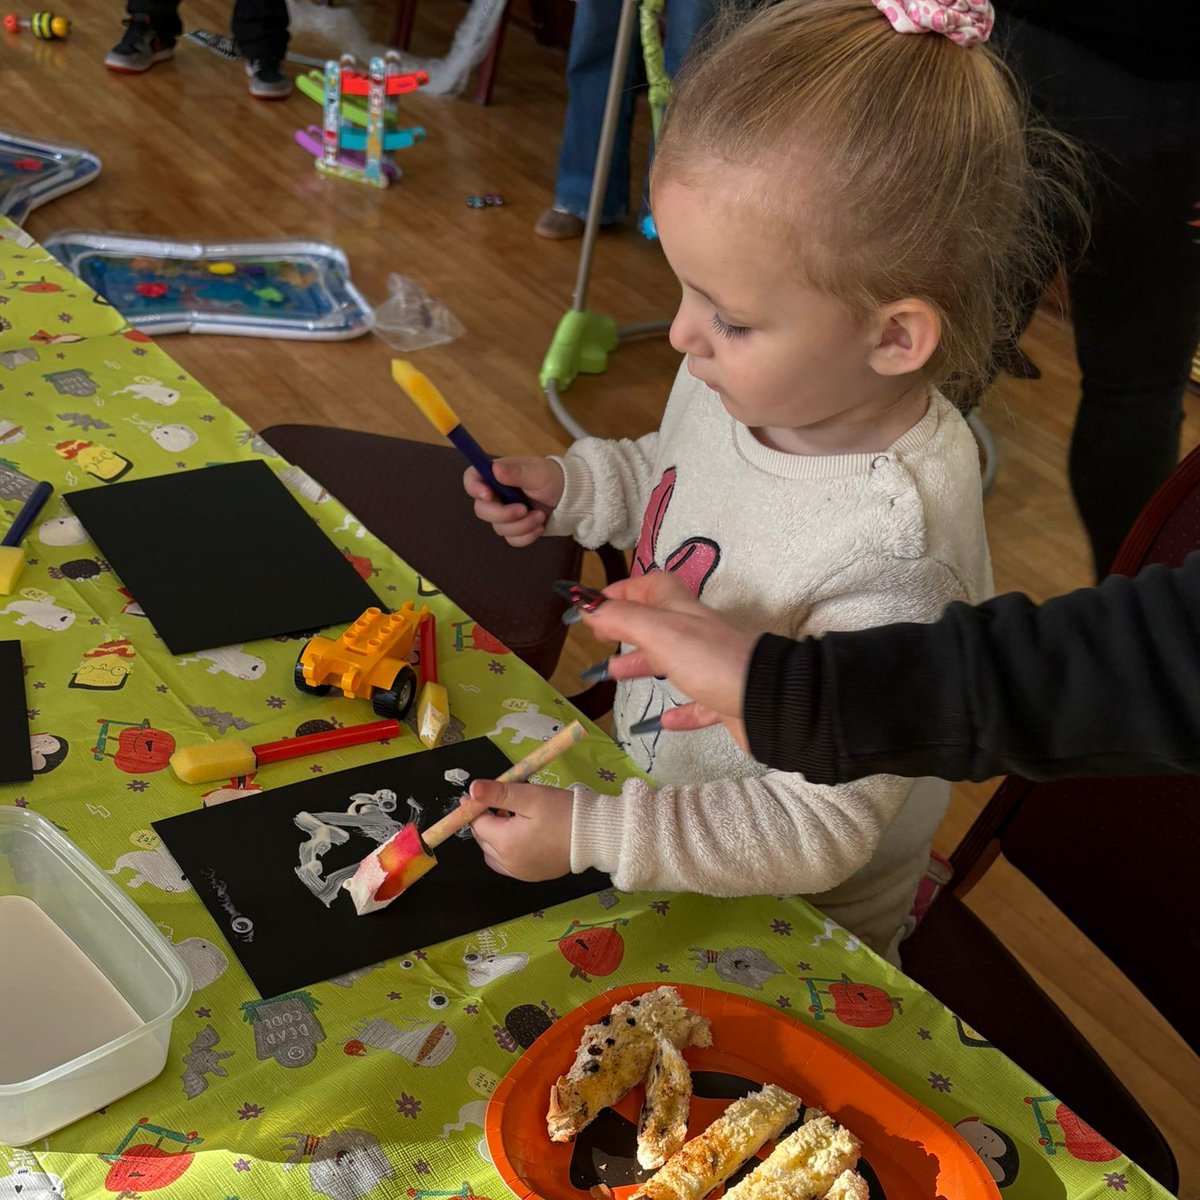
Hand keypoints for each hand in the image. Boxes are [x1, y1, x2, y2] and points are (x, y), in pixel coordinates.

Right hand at [464, 457, 564, 547]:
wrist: (571, 498)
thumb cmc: (553, 479)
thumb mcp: (538, 472)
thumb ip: (517, 472)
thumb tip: (495, 469)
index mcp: (497, 476)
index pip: (472, 479)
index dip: (474, 488)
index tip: (488, 495)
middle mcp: (496, 495)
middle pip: (482, 510)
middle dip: (503, 514)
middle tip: (523, 509)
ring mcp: (504, 514)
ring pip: (499, 528)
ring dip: (522, 525)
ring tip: (540, 515)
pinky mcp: (515, 529)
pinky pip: (512, 540)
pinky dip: (527, 536)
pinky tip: (540, 526)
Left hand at [469, 779, 572, 879]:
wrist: (595, 836)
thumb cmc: (563, 812)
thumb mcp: (531, 796)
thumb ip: (499, 793)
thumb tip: (472, 789)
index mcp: (505, 843)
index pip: (478, 824)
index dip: (473, 808)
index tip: (472, 794)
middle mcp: (508, 863)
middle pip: (483, 840)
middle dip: (483, 822)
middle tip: (494, 803)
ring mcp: (521, 873)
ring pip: (493, 855)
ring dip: (492, 838)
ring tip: (507, 818)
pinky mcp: (532, 876)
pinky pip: (508, 864)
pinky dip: (505, 850)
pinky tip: (519, 835)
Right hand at [582, 572, 757, 749]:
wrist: (769, 700)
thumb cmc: (711, 659)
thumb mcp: (660, 632)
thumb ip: (622, 618)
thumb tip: (585, 604)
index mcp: (682, 611)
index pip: (649, 587)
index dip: (620, 591)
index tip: (590, 607)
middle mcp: (696, 634)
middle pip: (656, 624)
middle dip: (625, 631)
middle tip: (599, 643)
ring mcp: (712, 667)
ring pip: (671, 662)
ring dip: (641, 667)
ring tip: (611, 677)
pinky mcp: (724, 700)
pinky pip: (696, 703)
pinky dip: (677, 712)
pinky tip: (661, 721)